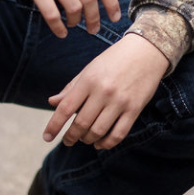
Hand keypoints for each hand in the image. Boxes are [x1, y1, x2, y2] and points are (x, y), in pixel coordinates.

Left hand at [42, 33, 168, 150]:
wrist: (146, 51)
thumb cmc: (114, 59)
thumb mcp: (90, 69)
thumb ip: (71, 87)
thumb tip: (52, 102)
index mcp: (88, 79)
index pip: (66, 108)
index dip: (54, 125)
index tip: (46, 137)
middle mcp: (103, 91)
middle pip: (81, 123)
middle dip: (71, 136)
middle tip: (67, 141)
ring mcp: (120, 101)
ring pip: (98, 131)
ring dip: (87, 140)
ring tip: (84, 139)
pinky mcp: (134, 109)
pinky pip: (118, 134)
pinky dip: (106, 143)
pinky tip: (100, 143)